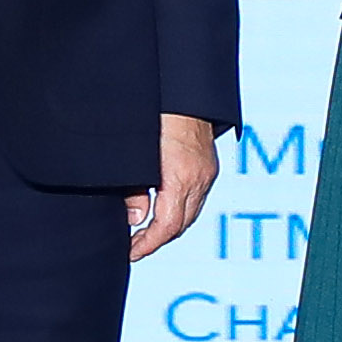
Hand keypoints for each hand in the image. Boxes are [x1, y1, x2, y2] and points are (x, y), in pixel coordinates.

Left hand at [129, 115, 221, 263]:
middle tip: (135, 245)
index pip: (166, 226)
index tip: (132, 251)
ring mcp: (207, 172)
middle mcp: (199, 178)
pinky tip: (164, 207)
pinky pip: (197, 198)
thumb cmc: (154, 115)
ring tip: (146, 231)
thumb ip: (133, 188)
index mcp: (180, 177)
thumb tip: (135, 218)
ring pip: (191, 213)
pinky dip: (180, 209)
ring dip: (170, 226)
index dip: (148, 244)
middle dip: (157, 239)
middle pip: (181, 225)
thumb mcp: (135, 153)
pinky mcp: (209, 165)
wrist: (184, 89)